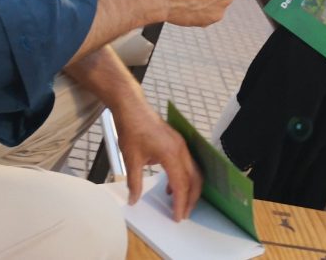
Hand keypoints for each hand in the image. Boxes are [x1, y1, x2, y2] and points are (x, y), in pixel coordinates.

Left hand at [112, 102, 202, 220]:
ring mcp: (182, 145)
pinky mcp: (178, 143)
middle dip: (191, 198)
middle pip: (195, 179)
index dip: (181, 203)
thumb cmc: (132, 130)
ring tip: (180, 204)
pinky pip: (188, 164)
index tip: (178, 217)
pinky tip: (171, 186)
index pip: (181, 184)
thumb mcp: (131, 159)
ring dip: (190, 189)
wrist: (133, 108)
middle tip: (184, 214)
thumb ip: (134, 182)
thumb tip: (133, 200)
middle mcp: (181, 150)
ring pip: (194, 171)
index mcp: (171, 154)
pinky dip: (184, 178)